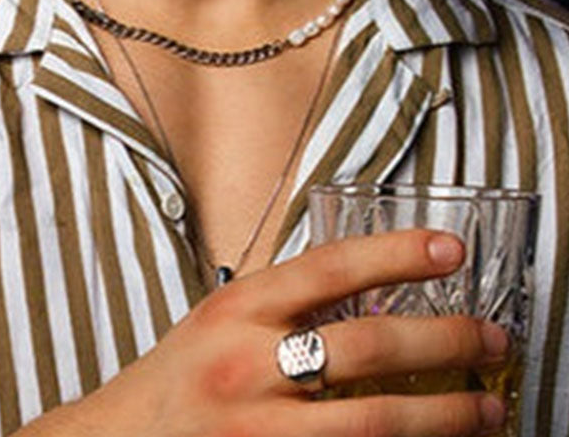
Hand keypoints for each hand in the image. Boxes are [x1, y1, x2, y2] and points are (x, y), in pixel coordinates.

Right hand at [18, 229, 508, 436]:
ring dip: (445, 415)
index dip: (396, 253)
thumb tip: (371, 287)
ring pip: (376, 421)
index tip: (451, 251)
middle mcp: (249, 365)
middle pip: (368, 346)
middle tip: (493, 338)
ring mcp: (262, 431)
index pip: (330, 267)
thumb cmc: (175, 380)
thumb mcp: (221, 320)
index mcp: (238, 308)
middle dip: (445, 341)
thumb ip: (284, 305)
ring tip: (487, 407)